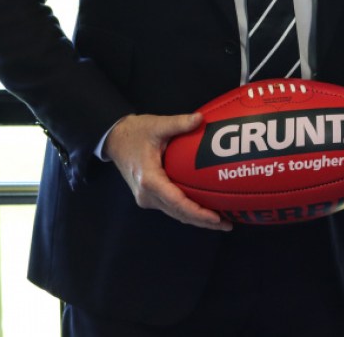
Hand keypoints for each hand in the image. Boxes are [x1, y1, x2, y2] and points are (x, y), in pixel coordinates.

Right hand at [106, 112, 230, 230]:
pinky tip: (205, 211)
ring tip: (221, 222)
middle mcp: (147, 194)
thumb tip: (200, 118)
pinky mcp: (149, 196)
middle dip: (203, 221)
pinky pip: (171, 207)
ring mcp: (147, 197)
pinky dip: (188, 211)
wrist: (114, 139)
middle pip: (178, 213)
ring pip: (175, 213)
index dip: (197, 212)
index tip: (216, 218)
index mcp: (149, 179)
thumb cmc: (135, 132)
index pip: (176, 201)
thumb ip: (179, 123)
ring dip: (196, 219)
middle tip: (228, 225)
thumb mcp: (157, 125)